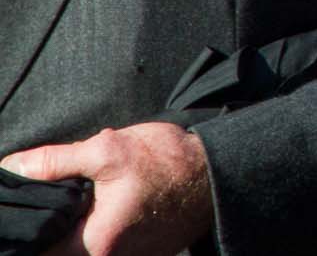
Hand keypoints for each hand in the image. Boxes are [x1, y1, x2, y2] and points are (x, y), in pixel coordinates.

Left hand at [3, 122, 212, 255]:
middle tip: (64, 197)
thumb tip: (13, 167)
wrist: (218, 172)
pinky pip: (109, 248)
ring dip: (80, 229)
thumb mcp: (107, 149)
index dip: (27, 235)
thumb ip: (54, 161)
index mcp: (95, 244)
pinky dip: (101, 230)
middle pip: (62, 252)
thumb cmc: (168, 161)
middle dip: (56, 228)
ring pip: (86, 250)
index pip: (40, 254)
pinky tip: (111, 205)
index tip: (27, 214)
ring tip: (90, 199)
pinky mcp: (145, 254)